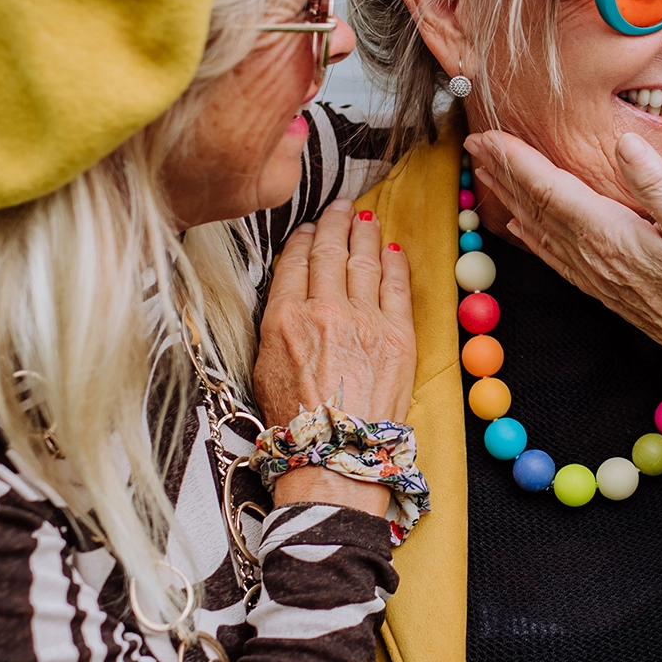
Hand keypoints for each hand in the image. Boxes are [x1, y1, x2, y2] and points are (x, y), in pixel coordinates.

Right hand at [256, 199, 415, 426]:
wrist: (335, 454)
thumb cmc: (294, 421)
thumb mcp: (263, 366)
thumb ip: (277, 324)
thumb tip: (292, 297)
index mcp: (284, 317)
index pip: (295, 262)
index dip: (304, 239)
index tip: (310, 227)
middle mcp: (324, 310)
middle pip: (330, 253)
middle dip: (335, 224)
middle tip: (340, 207)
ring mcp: (364, 320)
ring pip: (364, 262)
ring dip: (364, 234)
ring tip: (364, 217)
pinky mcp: (397, 335)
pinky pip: (397, 287)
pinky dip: (394, 263)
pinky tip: (392, 249)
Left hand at [464, 130, 661, 373]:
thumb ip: (656, 184)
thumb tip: (623, 144)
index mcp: (608, 234)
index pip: (549, 189)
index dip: (515, 160)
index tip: (487, 135)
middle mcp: (591, 255)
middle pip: (534, 206)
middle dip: (502, 172)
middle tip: (473, 143)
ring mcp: (593, 274)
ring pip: (538, 229)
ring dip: (509, 198)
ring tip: (485, 173)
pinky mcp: (602, 286)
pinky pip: (552, 255)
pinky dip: (529, 234)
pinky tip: (518, 226)